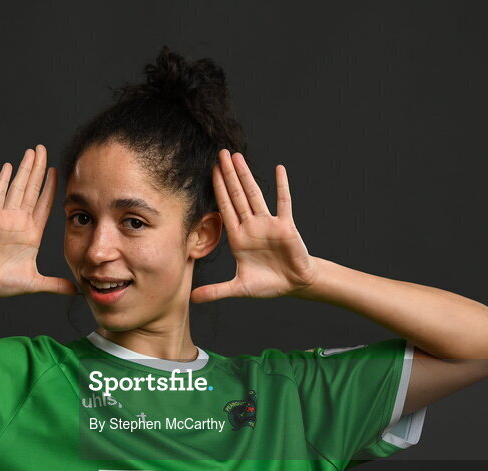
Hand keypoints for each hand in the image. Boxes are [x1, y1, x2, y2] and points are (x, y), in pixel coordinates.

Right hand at [0, 145, 76, 299]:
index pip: (44, 205)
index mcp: (31, 234)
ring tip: (32, 151)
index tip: (58, 172)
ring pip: (18, 187)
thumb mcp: (36, 283)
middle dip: (39, 170)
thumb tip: (77, 291)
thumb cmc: (3, 283)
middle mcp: (20, 222)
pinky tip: (9, 166)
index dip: (51, 188)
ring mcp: (6, 218)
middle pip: (33, 189)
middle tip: (44, 151)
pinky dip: (4, 180)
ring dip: (26, 169)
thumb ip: (56, 285)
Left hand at [191, 149, 319, 302]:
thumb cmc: (268, 283)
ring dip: (246, 176)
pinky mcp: (285, 227)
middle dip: (228, 175)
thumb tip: (192, 299)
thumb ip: (216, 291)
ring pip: (254, 195)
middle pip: (236, 196)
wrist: (294, 284)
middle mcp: (251, 227)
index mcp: (238, 238)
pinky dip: (282, 187)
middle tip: (220, 153)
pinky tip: (278, 169)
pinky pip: (283, 203)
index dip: (217, 191)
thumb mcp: (239, 288)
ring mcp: (268, 225)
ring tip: (238, 156)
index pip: (224, 209)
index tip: (210, 172)